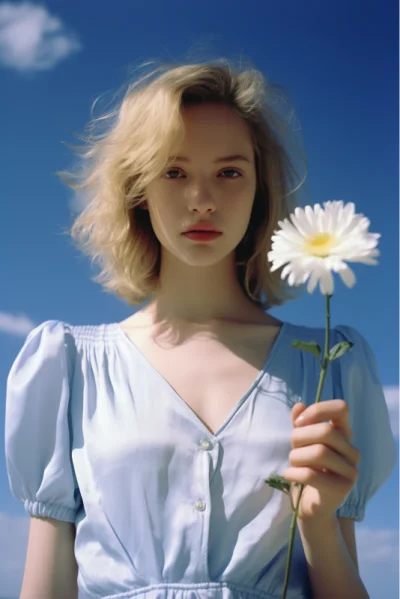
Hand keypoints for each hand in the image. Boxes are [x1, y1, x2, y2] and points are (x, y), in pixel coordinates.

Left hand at [284, 399, 359, 522]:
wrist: (312, 507)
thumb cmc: (307, 468)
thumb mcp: (301, 443)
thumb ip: (300, 424)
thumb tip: (299, 406)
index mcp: (344, 434)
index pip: (341, 408)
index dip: (317, 410)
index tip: (298, 423)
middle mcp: (352, 451)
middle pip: (325, 431)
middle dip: (299, 437)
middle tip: (292, 449)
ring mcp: (350, 471)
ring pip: (319, 453)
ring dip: (295, 456)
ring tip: (292, 464)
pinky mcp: (342, 489)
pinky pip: (312, 475)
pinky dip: (293, 473)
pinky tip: (289, 475)